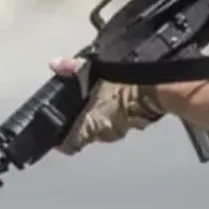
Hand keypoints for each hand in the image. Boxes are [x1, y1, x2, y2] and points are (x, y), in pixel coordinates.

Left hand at [49, 57, 165, 154]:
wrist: (154, 89)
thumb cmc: (120, 84)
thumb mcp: (92, 72)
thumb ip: (72, 69)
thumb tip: (54, 64)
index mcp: (88, 125)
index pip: (69, 144)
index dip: (60, 140)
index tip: (55, 132)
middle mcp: (102, 134)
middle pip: (85, 136)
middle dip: (79, 124)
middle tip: (73, 110)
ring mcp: (119, 131)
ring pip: (101, 130)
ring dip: (96, 120)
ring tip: (92, 103)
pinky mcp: (133, 125)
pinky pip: (115, 123)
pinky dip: (111, 115)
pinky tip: (111, 101)